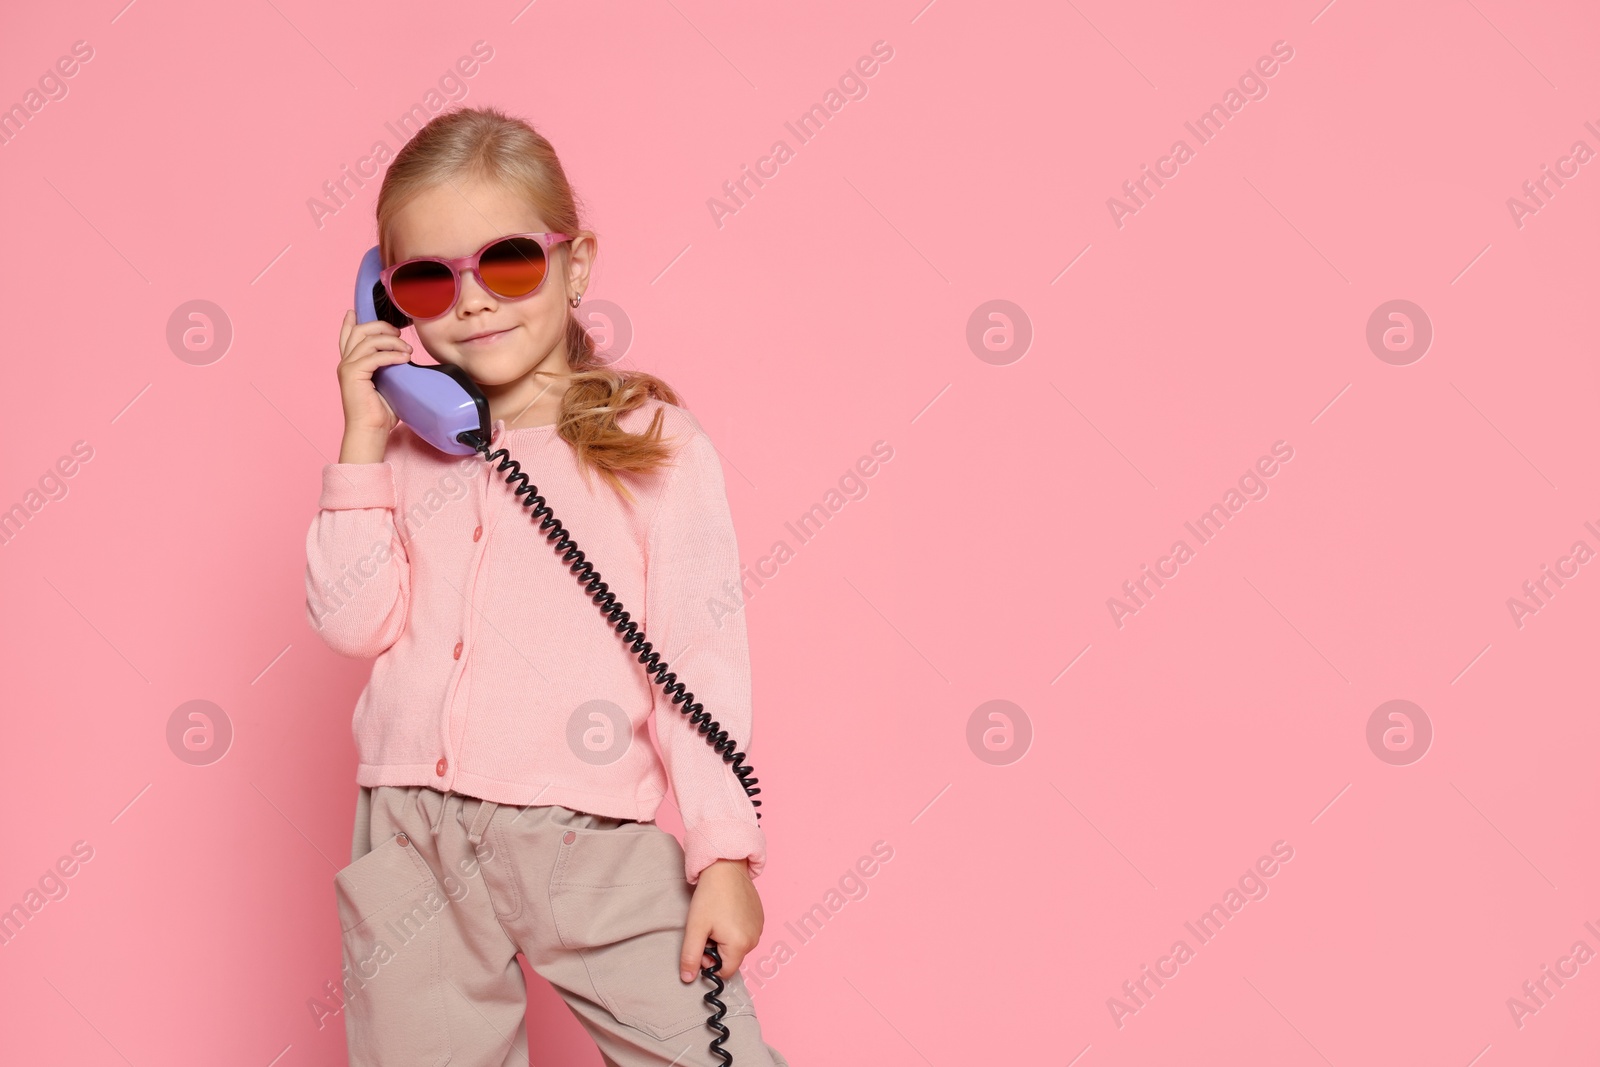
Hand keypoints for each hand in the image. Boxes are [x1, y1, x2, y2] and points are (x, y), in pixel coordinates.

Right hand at [336, 308, 413, 458]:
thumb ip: (389, 368)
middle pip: (360, 331)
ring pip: (368, 340)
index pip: (347, 336)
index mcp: (351, 364)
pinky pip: (374, 356)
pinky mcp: (353, 374)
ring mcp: (347, 367)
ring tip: (407, 351)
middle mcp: (345, 363)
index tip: (356, 310)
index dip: (350, 321)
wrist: (370, 431)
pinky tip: (405, 359)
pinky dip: (392, 354)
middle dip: (381, 327)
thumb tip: (406, 357)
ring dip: (391, 341)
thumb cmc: (380, 413)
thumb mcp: (387, 384)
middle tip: (398, 333)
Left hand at [679, 859, 762, 982]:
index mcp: (740, 945)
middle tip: (708, 927)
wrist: (726, 867)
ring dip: (725, 939)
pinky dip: (735, 928)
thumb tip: (688, 979)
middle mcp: (755, 939)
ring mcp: (759, 927)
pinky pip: (746, 933)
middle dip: (717, 949)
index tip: (702, 942)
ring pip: (738, 946)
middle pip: (732, 959)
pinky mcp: (760, 917)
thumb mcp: (695, 928)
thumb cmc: (710, 896)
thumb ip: (691, 957)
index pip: (724, 972)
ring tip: (717, 917)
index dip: (709, 961)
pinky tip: (727, 910)